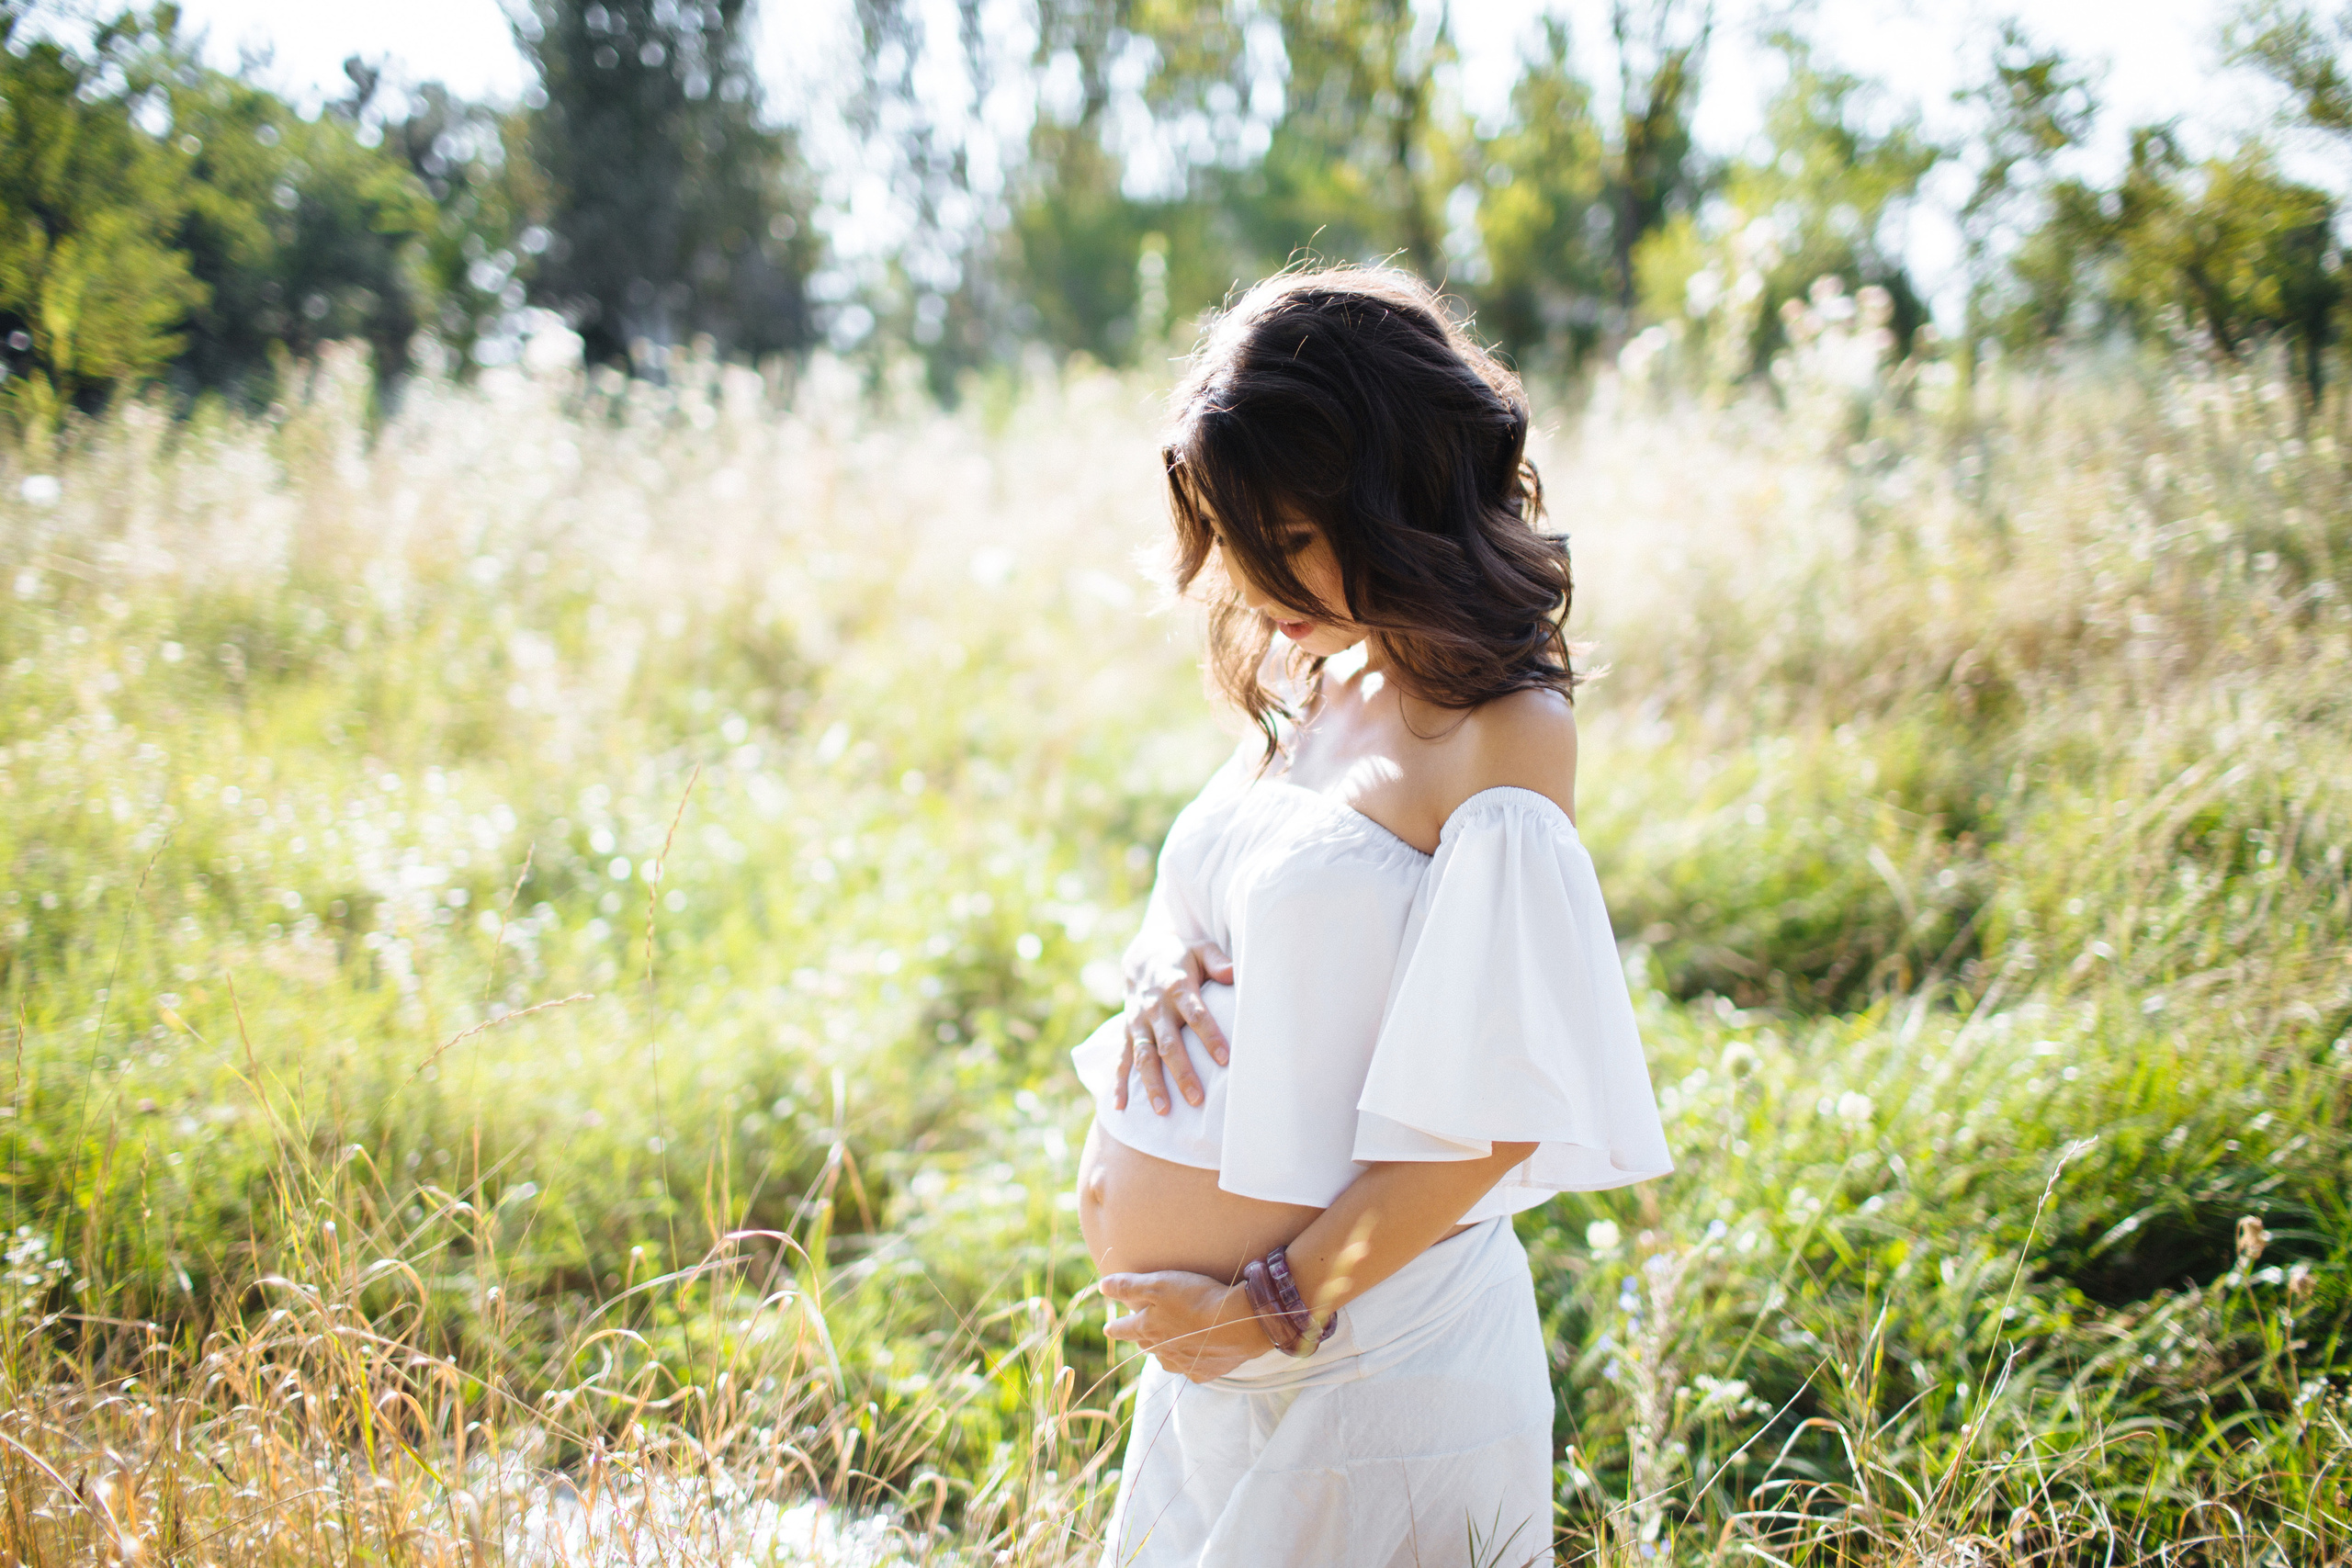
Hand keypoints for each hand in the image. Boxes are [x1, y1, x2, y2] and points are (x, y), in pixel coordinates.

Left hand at [1101, 1270, 1273, 1382]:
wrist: (1239, 1323)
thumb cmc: (1197, 1298)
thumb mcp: (1159, 1284)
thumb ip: (1129, 1286)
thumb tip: (1102, 1286)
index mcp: (1147, 1329)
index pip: (1123, 1329)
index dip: (1114, 1327)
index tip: (1107, 1329)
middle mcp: (1161, 1351)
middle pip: (1145, 1345)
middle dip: (1141, 1338)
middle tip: (1140, 1333)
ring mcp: (1183, 1364)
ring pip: (1167, 1359)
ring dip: (1165, 1351)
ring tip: (1166, 1345)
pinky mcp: (1204, 1372)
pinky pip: (1191, 1368)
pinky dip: (1191, 1361)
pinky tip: (1197, 1355)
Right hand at [1113, 936, 1232, 1113]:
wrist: (1144, 956)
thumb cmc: (1182, 957)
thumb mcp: (1201, 950)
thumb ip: (1218, 961)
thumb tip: (1234, 973)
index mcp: (1177, 987)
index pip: (1196, 1015)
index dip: (1209, 1037)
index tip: (1225, 1059)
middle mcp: (1155, 1008)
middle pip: (1169, 1044)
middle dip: (1182, 1072)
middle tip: (1197, 1099)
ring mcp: (1139, 1023)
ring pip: (1144, 1057)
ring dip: (1152, 1084)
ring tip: (1163, 1110)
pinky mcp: (1128, 1033)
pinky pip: (1122, 1060)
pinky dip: (1118, 1083)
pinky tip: (1120, 1106)